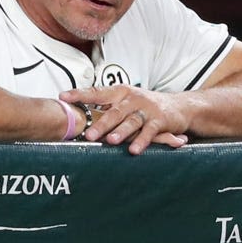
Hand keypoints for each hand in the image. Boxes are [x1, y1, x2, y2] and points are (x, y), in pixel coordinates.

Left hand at [63, 86, 190, 154]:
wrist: (178, 106)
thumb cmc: (145, 106)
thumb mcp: (124, 102)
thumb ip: (105, 108)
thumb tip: (76, 116)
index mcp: (119, 92)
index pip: (96, 92)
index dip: (79, 94)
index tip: (62, 97)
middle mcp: (132, 98)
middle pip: (114, 111)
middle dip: (101, 123)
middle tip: (88, 135)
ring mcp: (146, 109)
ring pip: (131, 121)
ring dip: (121, 132)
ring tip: (111, 141)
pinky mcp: (160, 120)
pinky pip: (149, 131)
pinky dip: (142, 140)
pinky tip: (134, 150)